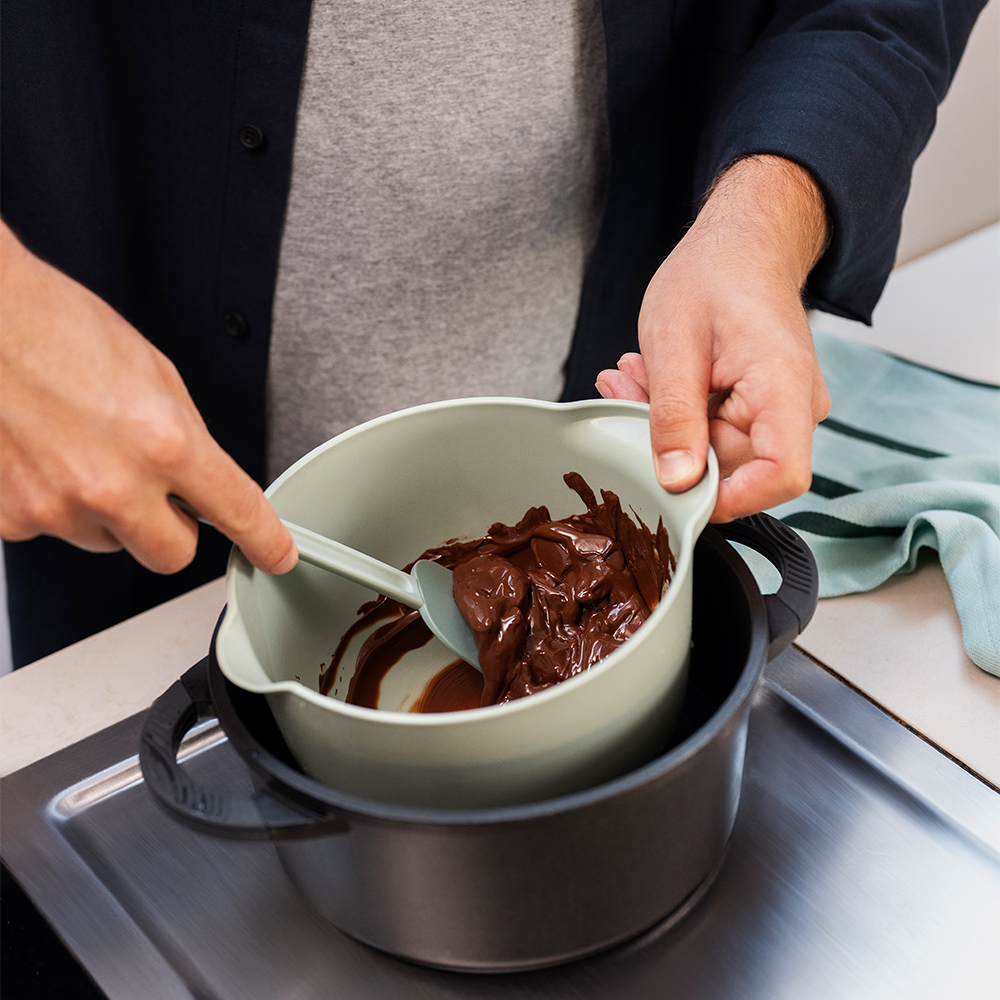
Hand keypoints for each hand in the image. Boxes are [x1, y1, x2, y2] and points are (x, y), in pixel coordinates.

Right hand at [0, 223, 296, 573]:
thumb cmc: (55, 328)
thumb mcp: (153, 375)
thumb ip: (184, 436)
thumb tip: (199, 477)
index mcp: (164, 443)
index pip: (237, 511)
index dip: (265, 541)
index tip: (276, 555)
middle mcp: (114, 485)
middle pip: (172, 555)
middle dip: (172, 530)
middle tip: (155, 492)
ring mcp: (59, 507)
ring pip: (109, 541)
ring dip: (108, 512)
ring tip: (80, 450)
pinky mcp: (12, 518)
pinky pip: (54, 529)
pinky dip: (55, 503)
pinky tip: (44, 456)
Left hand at [596, 155, 831, 521]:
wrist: (744, 243)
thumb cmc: (715, 274)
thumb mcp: (674, 341)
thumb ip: (673, 415)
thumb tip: (675, 480)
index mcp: (783, 385)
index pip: (780, 475)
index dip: (729, 498)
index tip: (673, 488)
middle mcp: (794, 406)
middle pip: (734, 467)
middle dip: (670, 444)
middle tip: (625, 395)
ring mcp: (780, 410)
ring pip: (715, 452)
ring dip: (665, 424)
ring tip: (633, 377)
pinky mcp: (760, 409)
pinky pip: (714, 432)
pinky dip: (677, 413)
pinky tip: (651, 379)